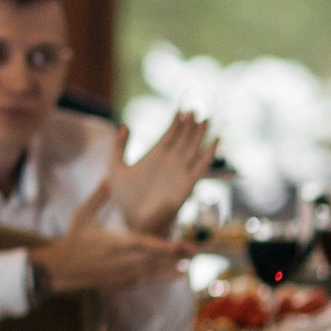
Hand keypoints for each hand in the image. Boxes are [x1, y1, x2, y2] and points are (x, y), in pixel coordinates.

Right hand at [31, 159, 187, 299]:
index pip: (143, 246)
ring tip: (191, 259)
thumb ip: (99, 197)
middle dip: (175, 255)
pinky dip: (165, 277)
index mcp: (115, 244)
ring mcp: (124, 274)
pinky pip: (148, 280)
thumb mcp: (83, 215)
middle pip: (154, 260)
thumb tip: (111, 177)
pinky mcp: (124, 282)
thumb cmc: (74, 239)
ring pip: (154, 272)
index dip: (163, 247)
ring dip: (173, 266)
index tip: (179, 246)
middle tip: (195, 249)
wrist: (63, 269)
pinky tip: (181, 274)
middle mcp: (123, 262)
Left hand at [116, 107, 216, 238]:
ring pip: (193, 149)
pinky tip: (214, 142)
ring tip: (206, 120)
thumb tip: (125, 124)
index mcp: (154, 157)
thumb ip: (118, 147)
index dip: (176, 122)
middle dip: (190, 124)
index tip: (182, 109)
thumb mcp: (115, 168)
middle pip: (184, 138)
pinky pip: (200, 167)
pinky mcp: (186, 184)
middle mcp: (170, 162)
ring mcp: (179, 172)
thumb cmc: (125, 199)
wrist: (134, 222)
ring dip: (199, 135)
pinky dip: (208, 155)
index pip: (169, 135)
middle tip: (196, 108)